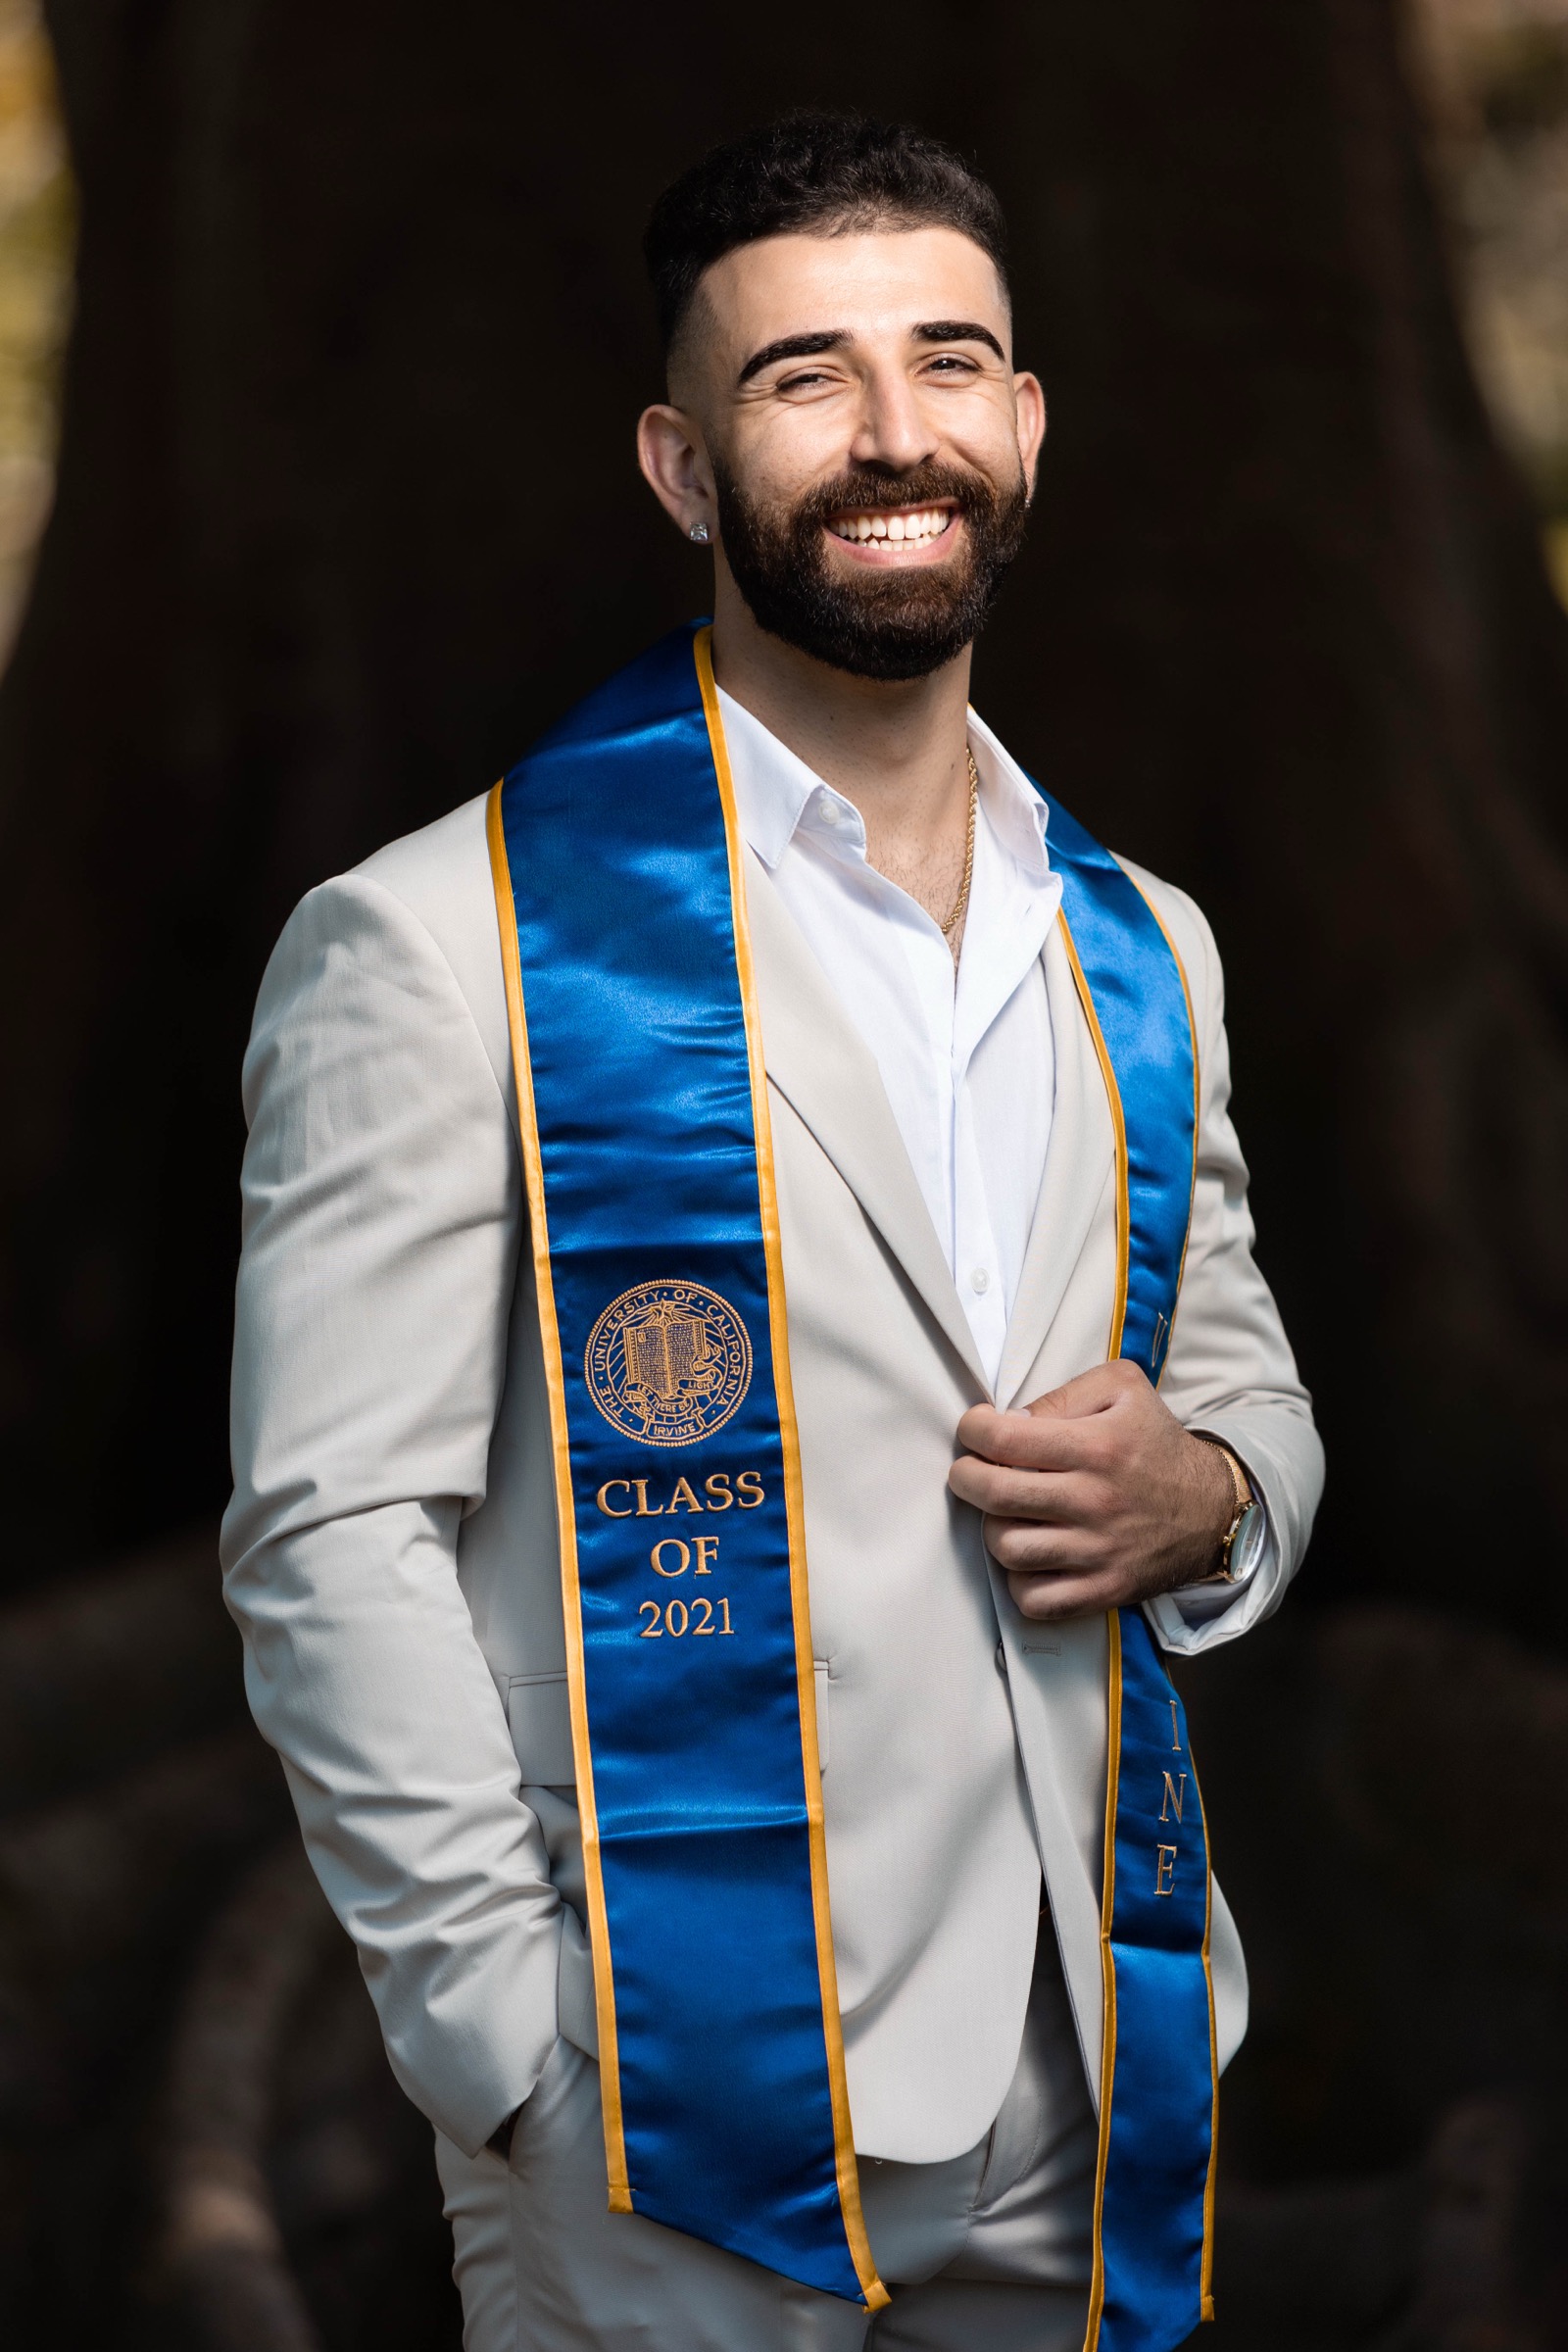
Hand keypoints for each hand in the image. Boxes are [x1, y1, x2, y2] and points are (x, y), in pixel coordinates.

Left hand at [948, 1362, 1236, 1620]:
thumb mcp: (1124, 1389)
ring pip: (1008, 1548)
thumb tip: (1014, 1419)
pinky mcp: (1103, 1590)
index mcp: (1098, 1447)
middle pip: (995, 1495)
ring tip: (1005, 1513)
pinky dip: (1018, 1580)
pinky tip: (1028, 1555)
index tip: (975, 1430)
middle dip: (966, 1477)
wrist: (1211, 1509)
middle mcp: (1095, 1501)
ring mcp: (1098, 1552)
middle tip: (970, 1471)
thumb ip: (1065, 1393)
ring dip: (993, 1527)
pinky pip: (1034, 1599)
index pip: (1005, 1439)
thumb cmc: (1156, 1445)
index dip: (973, 1430)